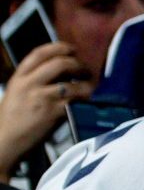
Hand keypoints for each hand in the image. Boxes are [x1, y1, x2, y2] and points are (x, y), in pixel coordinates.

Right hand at [0, 42, 90, 178]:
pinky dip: (84, 100)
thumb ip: (33, 80)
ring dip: (86, 84)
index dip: (59, 47)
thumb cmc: (12, 119)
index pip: (39, 53)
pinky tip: (86, 101)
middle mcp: (29, 84)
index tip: (72, 49)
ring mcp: (42, 98)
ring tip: (90, 86)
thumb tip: (59, 72)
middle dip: (78, 65)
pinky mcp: (53, 113)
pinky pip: (75, 101)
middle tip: (85, 70)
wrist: (5, 142)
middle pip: (60, 64)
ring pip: (72, 84)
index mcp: (18, 78)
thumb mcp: (16, 93)